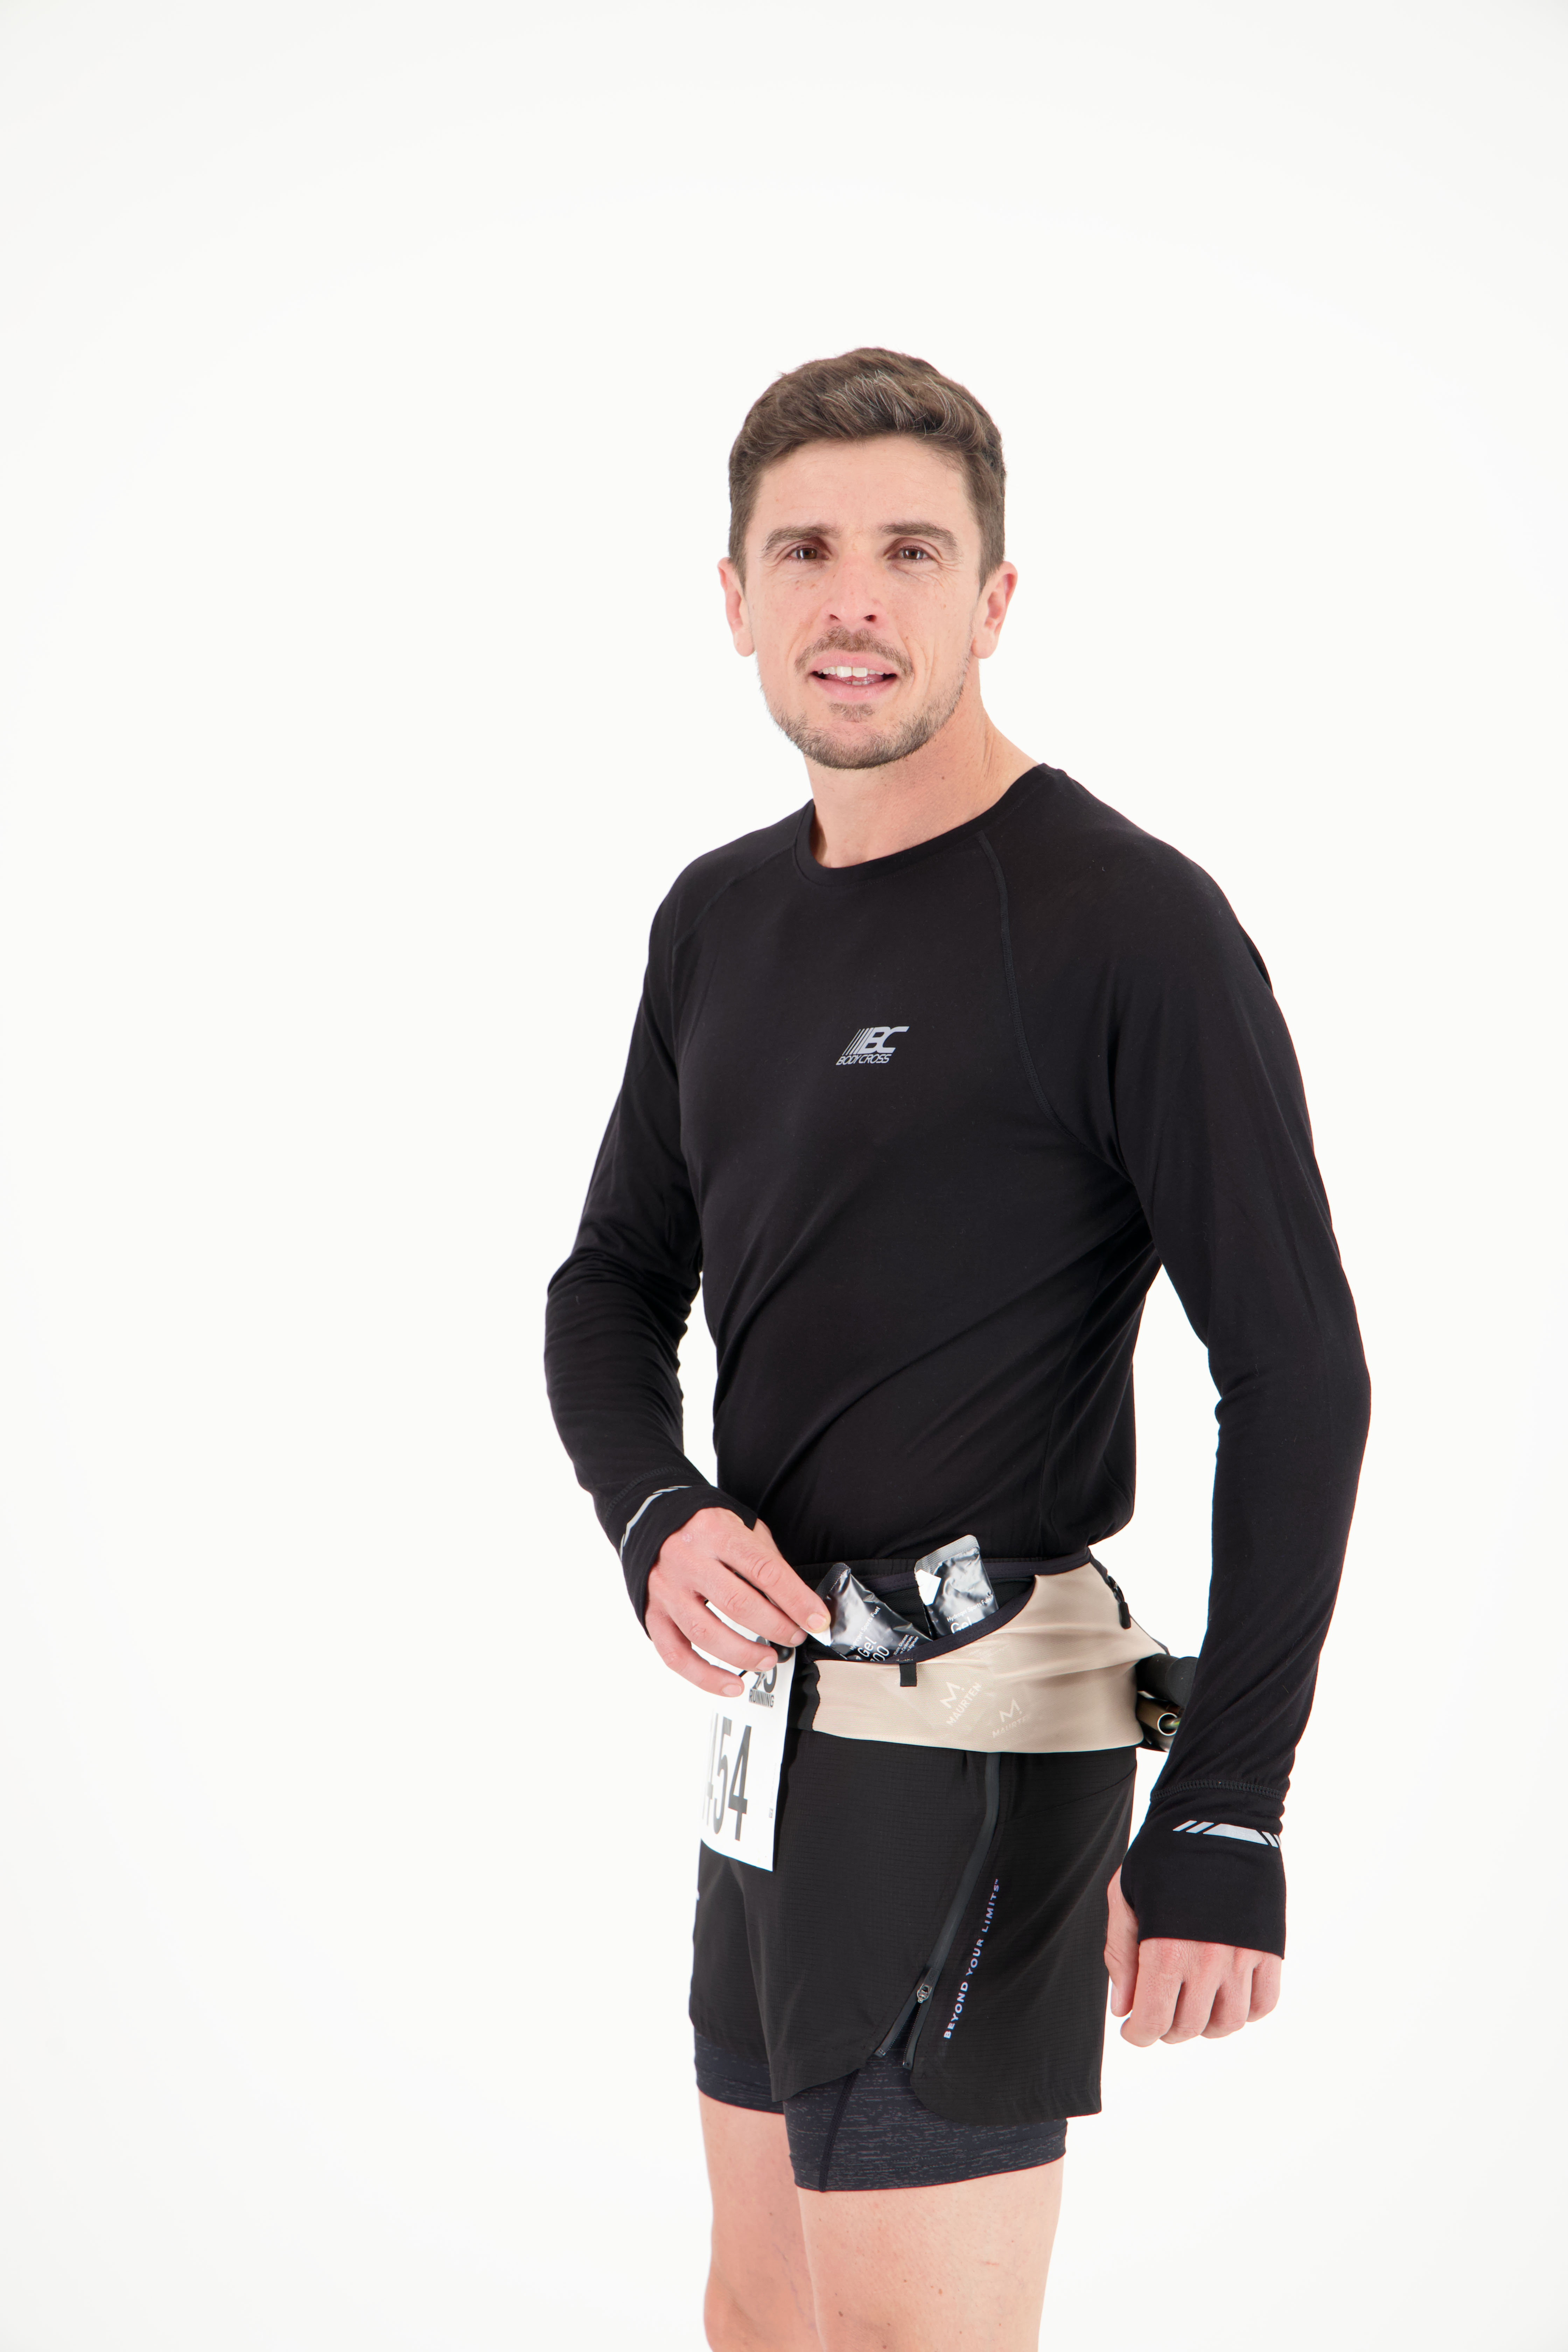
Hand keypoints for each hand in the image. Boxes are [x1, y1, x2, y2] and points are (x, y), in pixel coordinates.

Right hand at [646, 1508, 830, 1695]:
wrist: (651, 1517)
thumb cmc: (705, 1528)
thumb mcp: (742, 1527)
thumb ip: (766, 1561)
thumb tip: (799, 1604)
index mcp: (716, 1532)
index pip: (764, 1570)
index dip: (795, 1599)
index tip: (817, 1620)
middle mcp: (687, 1559)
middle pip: (737, 1603)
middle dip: (775, 1627)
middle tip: (794, 1638)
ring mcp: (667, 1588)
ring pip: (705, 1633)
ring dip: (744, 1655)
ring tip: (768, 1659)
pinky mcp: (652, 1613)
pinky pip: (676, 1655)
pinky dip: (705, 1677)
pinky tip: (731, 1685)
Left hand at [1105, 1866, 1281, 2043]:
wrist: (1217, 1816)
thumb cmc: (1163, 1854)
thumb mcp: (1124, 1897)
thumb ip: (1120, 1955)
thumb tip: (1122, 2009)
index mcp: (1166, 1949)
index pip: (1153, 2021)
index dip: (1139, 2034)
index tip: (1133, 2030)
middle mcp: (1207, 1960)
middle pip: (1189, 2027)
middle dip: (1166, 2030)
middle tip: (1158, 2014)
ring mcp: (1243, 1956)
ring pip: (1228, 2023)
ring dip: (1205, 2027)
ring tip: (1191, 2008)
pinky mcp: (1269, 1948)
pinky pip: (1264, 2004)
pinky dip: (1246, 2013)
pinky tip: (1227, 1998)